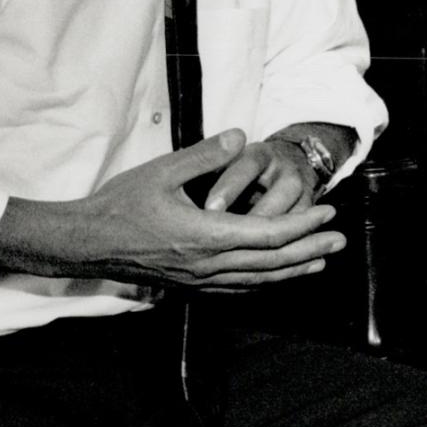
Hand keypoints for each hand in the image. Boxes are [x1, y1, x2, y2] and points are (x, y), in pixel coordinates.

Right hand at [0, 129, 345, 289]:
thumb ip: (204, 155)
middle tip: (341, 238)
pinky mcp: (190, 286)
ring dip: (293, 270)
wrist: (85, 243)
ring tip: (322, 260)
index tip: (328, 210)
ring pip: (258, 281)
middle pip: (272, 262)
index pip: (268, 234)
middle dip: (310, 249)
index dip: (303, 224)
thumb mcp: (162, 170)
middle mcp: (207, 265)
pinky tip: (278, 276)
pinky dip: (265, 282)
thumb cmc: (120, 203)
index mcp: (204, 235)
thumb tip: (240, 136)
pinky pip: (238, 290)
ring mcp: (199, 280)